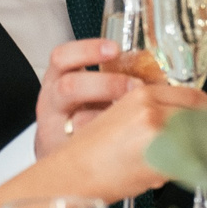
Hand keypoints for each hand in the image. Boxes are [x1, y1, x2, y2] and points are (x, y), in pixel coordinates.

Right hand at [35, 37, 142, 158]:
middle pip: (69, 88)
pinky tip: (135, 139)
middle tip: (136, 86)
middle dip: (106, 84)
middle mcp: (53, 102)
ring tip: (138, 115)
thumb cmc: (81, 112)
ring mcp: (57, 130)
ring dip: (114, 117)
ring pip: (78, 121)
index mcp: (57, 78)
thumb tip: (154, 69)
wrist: (60, 158)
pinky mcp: (69, 155)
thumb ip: (111, 76)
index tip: (115, 49)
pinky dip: (116, 142)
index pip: (62, 58)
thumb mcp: (87, 88)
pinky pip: (90, 149)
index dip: (88, 50)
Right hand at [52, 79, 206, 197]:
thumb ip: (154, 113)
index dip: (204, 111)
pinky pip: (191, 162)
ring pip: (201, 138)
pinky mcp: (161, 160)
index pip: (193, 96)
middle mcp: (153, 110)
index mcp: (143, 95)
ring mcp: (159, 134)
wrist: (70, 176)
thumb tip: (186, 121)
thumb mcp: (121, 117)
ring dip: (202, 149)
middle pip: (202, 115)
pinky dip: (191, 169)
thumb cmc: (90, 154)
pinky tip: (177, 174)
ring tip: (191, 160)